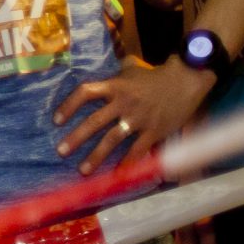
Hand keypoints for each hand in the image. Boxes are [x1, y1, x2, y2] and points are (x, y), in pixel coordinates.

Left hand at [54, 57, 213, 172]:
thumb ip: (115, 72)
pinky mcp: (154, 130)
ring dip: (96, 156)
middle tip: (61, 151)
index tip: (56, 120)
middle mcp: (123, 102)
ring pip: (112, 139)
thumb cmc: (155, 75)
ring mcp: (138, 118)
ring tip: (83, 170)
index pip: (85, 93)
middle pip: (94, 121)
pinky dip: (127, 163)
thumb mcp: (131, 69)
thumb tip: (102, 69)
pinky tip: (117, 174)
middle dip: (76, 138)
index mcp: (115, 86)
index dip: (68, 106)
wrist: (186, 80)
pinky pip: (137, 149)